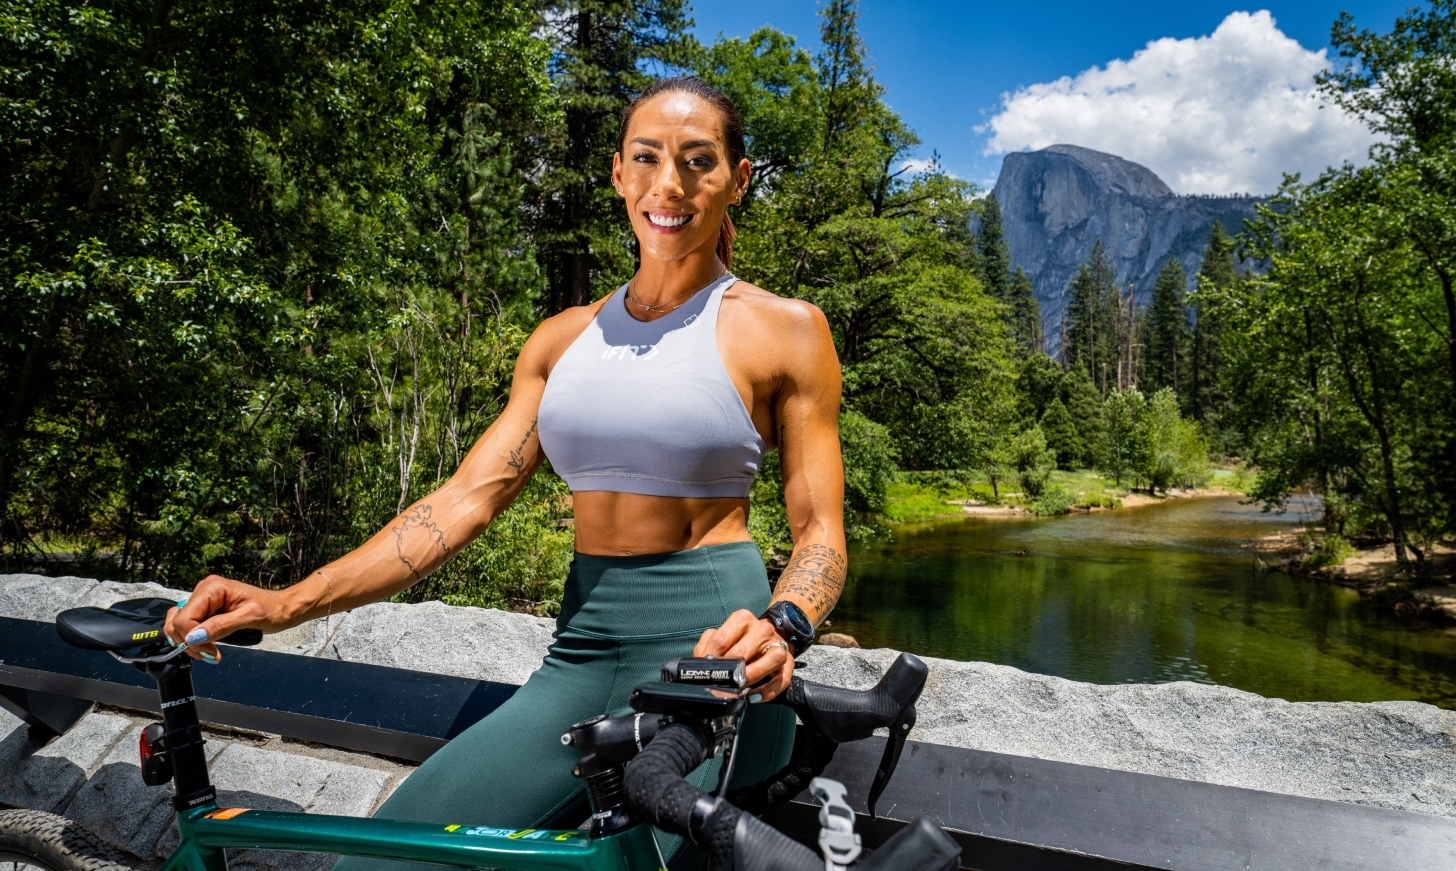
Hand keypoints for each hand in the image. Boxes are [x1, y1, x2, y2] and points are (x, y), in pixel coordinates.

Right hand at [163, 575, 287, 663]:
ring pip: (179, 625)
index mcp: (212, 588)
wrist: (283, 608)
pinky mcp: (205, 610)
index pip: (184, 618)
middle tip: (210, 654)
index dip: (192, 639)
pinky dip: (194, 640)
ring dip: (190, 643)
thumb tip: (194, 637)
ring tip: (210, 652)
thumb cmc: (273, 610)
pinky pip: (189, 627)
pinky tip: (209, 646)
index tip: (210, 652)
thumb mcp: (251, 618)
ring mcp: (203, 600)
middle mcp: (204, 591)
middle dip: (189, 642)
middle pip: (177, 622)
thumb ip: (222, 626)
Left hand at [693, 609, 794, 701]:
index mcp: (742, 620)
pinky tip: (753, 696)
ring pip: (771, 660)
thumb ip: (709, 646)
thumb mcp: (724, 635)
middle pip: (742, 652)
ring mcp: (778, 645)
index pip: (720, 639)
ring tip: (738, 689)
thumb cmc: (743, 638)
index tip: (705, 673)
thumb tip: (699, 664)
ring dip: (751, 677)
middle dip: (728, 673)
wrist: (774, 632)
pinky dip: (767, 691)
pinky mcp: (789, 662)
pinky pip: (781, 679)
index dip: (711, 660)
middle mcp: (762, 629)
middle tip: (717, 687)